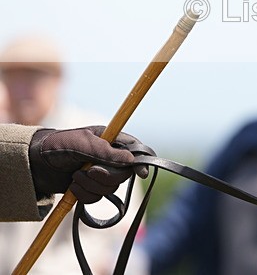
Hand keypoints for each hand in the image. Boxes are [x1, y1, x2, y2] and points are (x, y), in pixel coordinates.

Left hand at [28, 126, 148, 203]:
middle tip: (88, 171)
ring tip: (75, 177)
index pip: (137, 150)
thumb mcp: (81, 144)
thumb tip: (131, 161)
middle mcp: (110, 157)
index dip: (142, 162)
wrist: (33, 164)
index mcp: (112, 140)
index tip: (141, 174)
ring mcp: (101, 173)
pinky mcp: (90, 188)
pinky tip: (73, 187)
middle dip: (106, 176)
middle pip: (124, 174)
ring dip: (91, 186)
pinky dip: (84, 195)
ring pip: (110, 188)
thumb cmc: (57, 146)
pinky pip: (97, 198)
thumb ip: (106, 152)